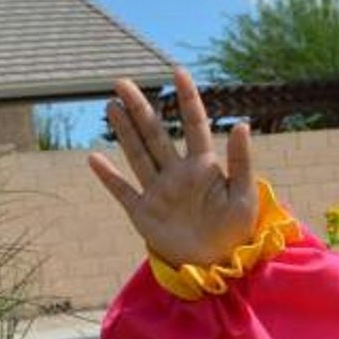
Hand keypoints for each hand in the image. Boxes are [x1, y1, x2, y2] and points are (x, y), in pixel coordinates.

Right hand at [88, 66, 259, 266]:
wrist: (218, 267)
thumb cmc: (237, 232)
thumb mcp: (244, 196)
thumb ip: (241, 162)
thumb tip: (242, 123)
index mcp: (204, 167)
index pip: (195, 124)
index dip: (187, 98)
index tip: (178, 71)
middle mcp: (178, 174)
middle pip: (156, 134)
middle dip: (140, 108)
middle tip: (122, 82)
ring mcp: (159, 192)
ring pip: (138, 155)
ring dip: (124, 131)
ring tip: (112, 105)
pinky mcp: (144, 214)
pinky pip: (123, 192)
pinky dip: (108, 177)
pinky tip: (94, 158)